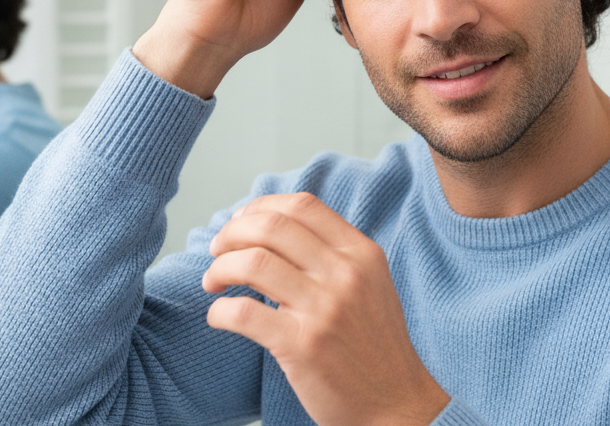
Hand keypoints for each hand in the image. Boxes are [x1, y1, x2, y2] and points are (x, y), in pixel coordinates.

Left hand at [202, 193, 450, 425]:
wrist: (397, 404)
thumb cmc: (376, 345)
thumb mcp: (370, 283)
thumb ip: (334, 253)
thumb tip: (276, 229)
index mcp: (361, 252)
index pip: (302, 205)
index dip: (262, 206)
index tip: (242, 219)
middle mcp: (344, 273)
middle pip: (272, 227)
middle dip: (233, 231)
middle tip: (217, 248)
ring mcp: (323, 308)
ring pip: (253, 263)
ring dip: (220, 267)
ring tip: (213, 281)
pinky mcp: (302, 346)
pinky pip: (244, 313)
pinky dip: (219, 311)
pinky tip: (218, 316)